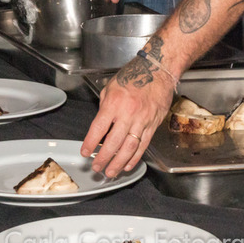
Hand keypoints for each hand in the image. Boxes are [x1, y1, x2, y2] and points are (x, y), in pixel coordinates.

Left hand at [81, 55, 176, 176]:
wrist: (158, 70)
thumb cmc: (134, 75)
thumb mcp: (111, 86)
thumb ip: (104, 107)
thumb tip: (100, 126)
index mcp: (114, 103)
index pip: (99, 128)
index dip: (90, 143)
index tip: (85, 153)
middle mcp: (128, 113)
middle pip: (114, 142)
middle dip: (103, 158)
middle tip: (96, 167)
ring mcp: (142, 120)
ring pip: (129, 147)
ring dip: (118, 162)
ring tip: (110, 172)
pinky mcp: (153, 124)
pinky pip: (143, 145)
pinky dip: (135, 157)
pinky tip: (127, 165)